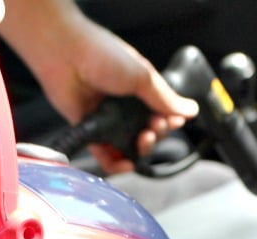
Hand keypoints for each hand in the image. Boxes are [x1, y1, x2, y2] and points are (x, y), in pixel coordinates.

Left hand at [0, 0, 198, 173]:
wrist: (66, 56)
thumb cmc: (102, 55)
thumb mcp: (143, 76)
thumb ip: (165, 98)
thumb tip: (191, 110)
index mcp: (140, 91)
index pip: (161, 115)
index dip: (169, 123)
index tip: (171, 122)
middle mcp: (125, 107)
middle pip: (148, 134)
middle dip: (156, 136)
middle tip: (154, 129)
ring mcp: (108, 121)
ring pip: (129, 147)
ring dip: (140, 150)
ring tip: (142, 141)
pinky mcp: (91, 132)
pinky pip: (105, 156)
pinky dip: (116, 164)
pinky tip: (126, 162)